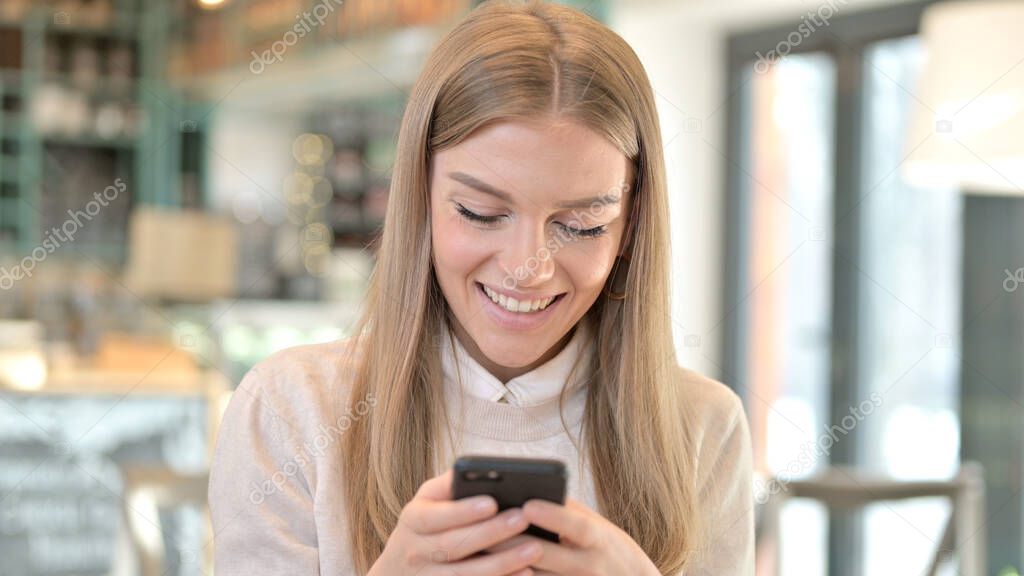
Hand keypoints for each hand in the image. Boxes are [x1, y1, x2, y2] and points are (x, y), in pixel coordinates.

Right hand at [368, 468, 543, 575]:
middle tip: (523, 519)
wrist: (399, 569)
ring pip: (465, 574)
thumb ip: (449, 485)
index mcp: (413, 520)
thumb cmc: (425, 524)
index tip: (492, 502)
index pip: (435, 516)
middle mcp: (415, 551)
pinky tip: (526, 573)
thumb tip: (479, 468)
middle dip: (491, 532)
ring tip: (534, 549)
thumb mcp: (427, 501)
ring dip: (502, 563)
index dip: (463, 511)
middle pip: (454, 545)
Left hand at [484, 497, 659, 575]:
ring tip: (474, 552)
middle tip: (480, 528)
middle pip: (544, 555)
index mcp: (599, 540)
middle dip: (510, 542)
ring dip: (503, 567)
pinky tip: (493, 572)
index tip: (527, 505)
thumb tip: (527, 491)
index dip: (553, 516)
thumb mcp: (597, 527)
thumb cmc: (607, 549)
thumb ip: (566, 512)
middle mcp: (589, 567)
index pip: (577, 527)